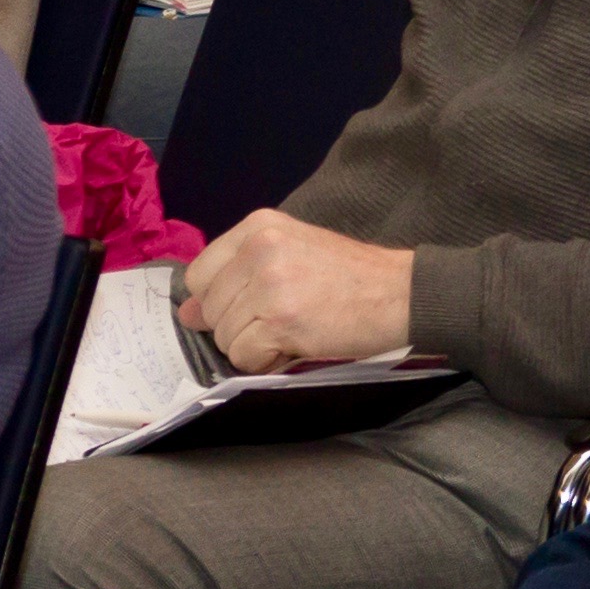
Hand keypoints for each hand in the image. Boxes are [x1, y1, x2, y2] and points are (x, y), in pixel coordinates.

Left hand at [173, 209, 413, 374]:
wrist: (402, 293)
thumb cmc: (350, 276)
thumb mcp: (291, 252)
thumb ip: (237, 275)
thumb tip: (187, 314)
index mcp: (256, 227)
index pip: (200, 274)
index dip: (214, 301)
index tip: (241, 311)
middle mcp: (257, 249)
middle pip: (209, 307)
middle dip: (234, 327)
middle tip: (274, 326)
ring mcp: (268, 285)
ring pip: (224, 334)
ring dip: (250, 346)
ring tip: (287, 335)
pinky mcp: (282, 320)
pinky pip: (244, 355)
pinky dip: (262, 362)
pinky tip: (290, 350)